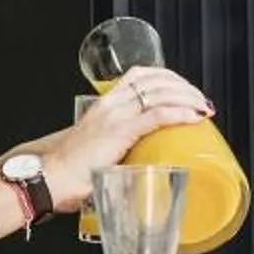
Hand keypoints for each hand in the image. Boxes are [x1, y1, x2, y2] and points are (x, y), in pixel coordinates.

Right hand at [18, 68, 216, 211]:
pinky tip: (194, 117)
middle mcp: (110, 104)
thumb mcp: (98, 150)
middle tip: (200, 99)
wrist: (50, 178)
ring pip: (160, 93)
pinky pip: (157, 115)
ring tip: (203, 107)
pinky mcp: (119, 132)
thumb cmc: (71, 171)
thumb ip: (119, 150)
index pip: (139, 75)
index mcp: (104, 105)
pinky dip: (180, 113)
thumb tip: (142, 164)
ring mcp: (115, 116)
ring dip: (187, 97)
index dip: (167, 77)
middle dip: (183, 85)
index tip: (184, 88)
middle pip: (155, 79)